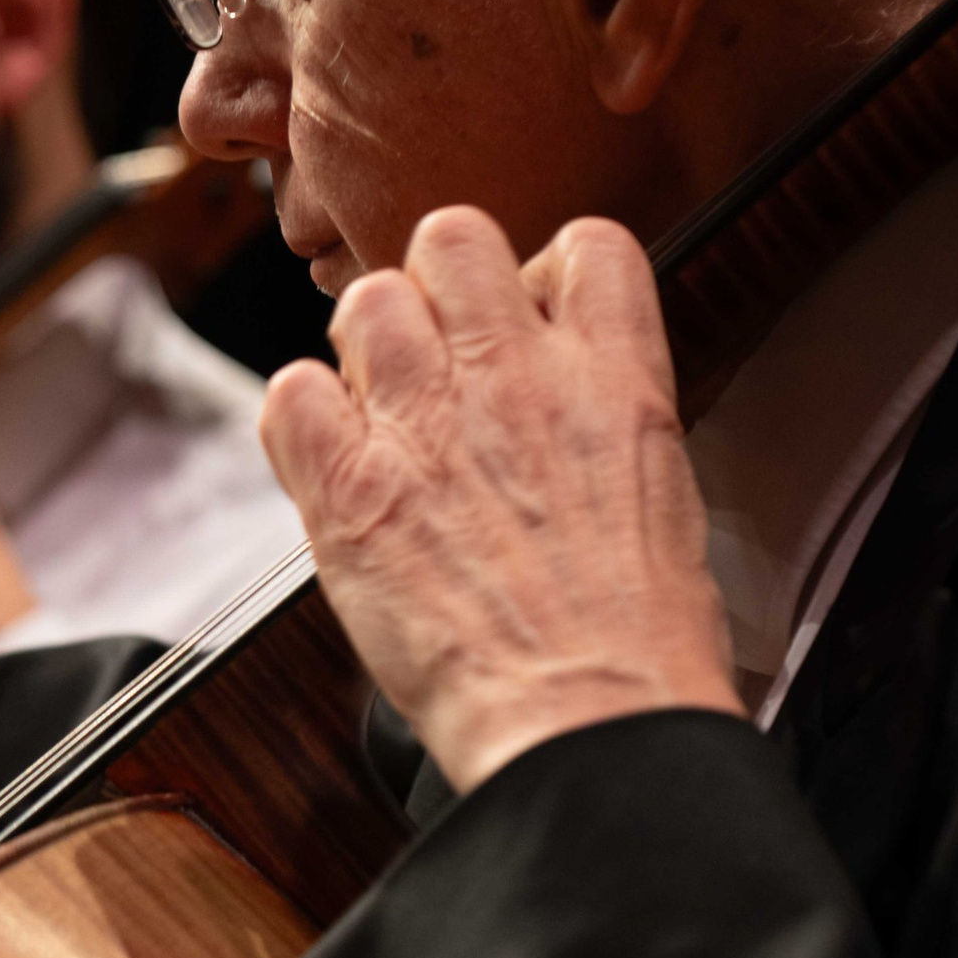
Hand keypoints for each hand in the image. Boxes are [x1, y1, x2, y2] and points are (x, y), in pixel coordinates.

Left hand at [259, 208, 740, 791]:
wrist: (589, 720)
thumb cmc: (636, 646)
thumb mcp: (666, 499)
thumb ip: (607, 423)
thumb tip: (571, 411)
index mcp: (613, 377)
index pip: (584, 245)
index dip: (546, 276)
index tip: (531, 322)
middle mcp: (515, 377)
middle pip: (453, 237)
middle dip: (440, 290)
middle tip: (441, 363)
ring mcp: (426, 424)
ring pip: (366, 301)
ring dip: (369, 351)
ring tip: (386, 419)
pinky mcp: (349, 489)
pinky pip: (291, 394)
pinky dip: (303, 424)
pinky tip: (334, 467)